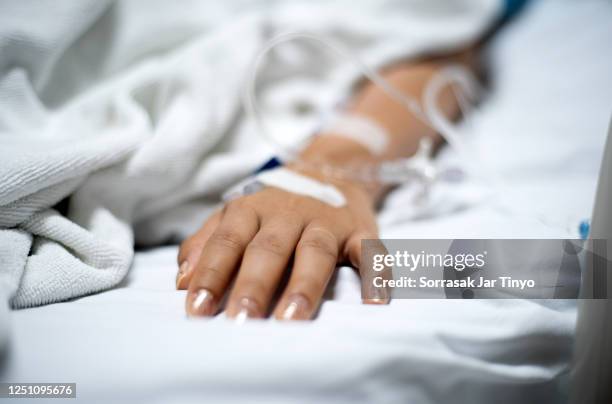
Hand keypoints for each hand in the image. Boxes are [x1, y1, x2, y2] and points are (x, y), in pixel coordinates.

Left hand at [176, 169, 387, 319]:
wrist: (328, 169)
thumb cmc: (274, 205)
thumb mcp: (236, 214)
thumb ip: (207, 243)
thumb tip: (182, 281)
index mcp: (252, 210)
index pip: (227, 242)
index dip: (212, 274)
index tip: (197, 310)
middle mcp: (288, 214)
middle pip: (269, 249)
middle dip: (253, 285)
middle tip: (241, 321)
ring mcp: (326, 221)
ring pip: (315, 251)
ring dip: (304, 285)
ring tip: (291, 320)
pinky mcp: (360, 230)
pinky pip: (370, 251)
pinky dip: (375, 275)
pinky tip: (373, 303)